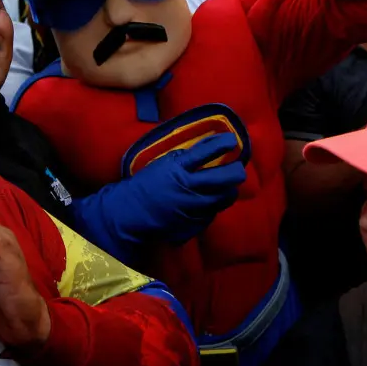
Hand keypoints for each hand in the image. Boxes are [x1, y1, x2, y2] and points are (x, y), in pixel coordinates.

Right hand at [71, 133, 246, 258]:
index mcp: (177, 168)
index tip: (233, 141)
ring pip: (225, 197)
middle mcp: (189, 188)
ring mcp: (194, 208)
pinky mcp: (194, 224)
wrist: (129, 214)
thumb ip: (185, 157)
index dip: (223, 144)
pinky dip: (214, 206)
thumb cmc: (145, 184)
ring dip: (228, 190)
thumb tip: (209, 146)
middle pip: (226, 178)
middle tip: (237, 168)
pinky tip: (208, 202)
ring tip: (226, 187)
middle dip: (236, 171)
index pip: (206, 152)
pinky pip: (213, 213)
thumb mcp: (162, 163)